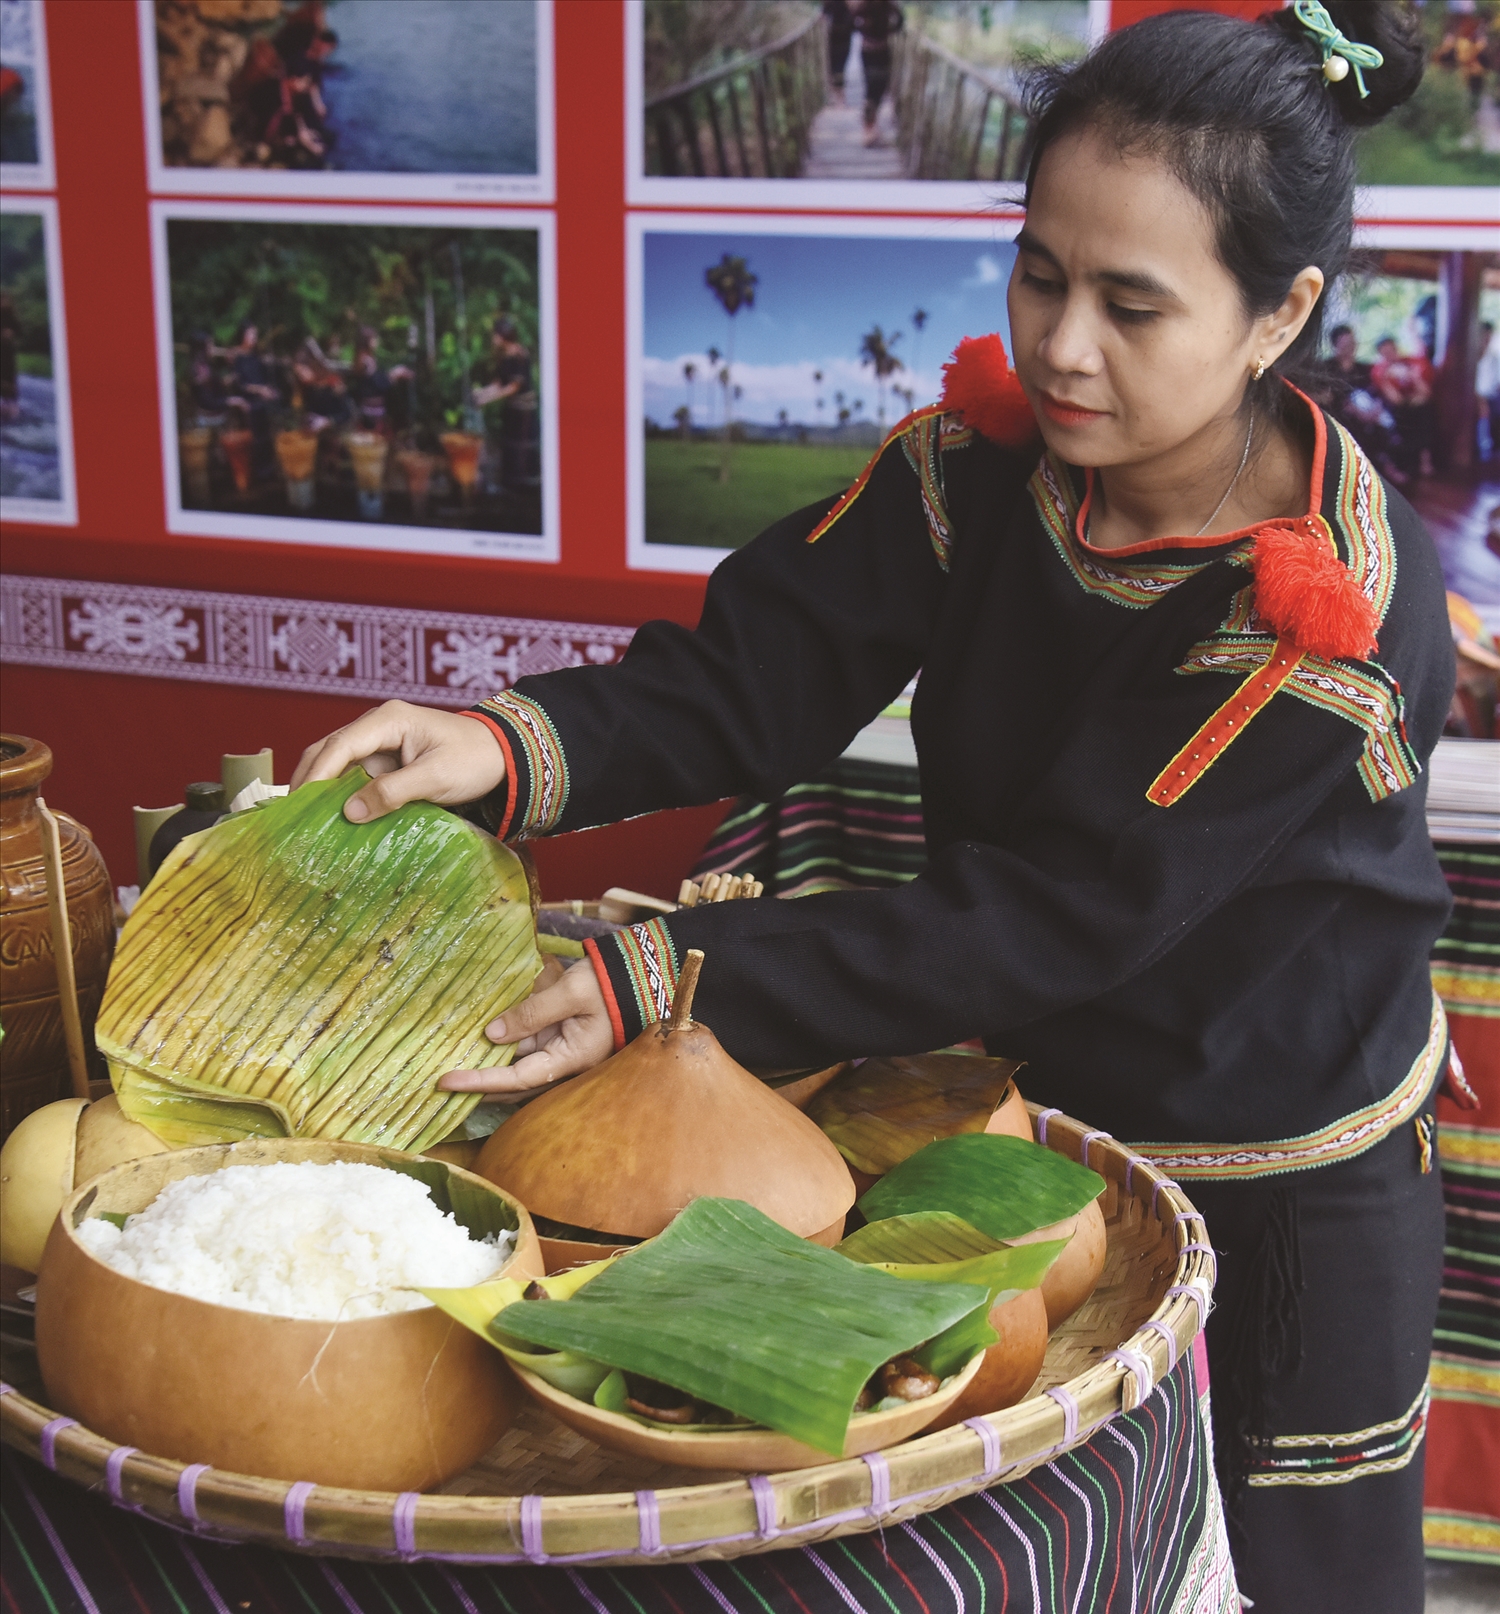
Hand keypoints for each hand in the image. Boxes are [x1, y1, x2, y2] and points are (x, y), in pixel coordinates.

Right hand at [290, 699, 505, 822]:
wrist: (503, 757)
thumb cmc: (474, 760)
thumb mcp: (435, 778)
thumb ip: (392, 793)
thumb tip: (349, 812)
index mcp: (389, 720)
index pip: (340, 745)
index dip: (317, 774)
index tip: (300, 802)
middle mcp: (377, 727)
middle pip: (329, 751)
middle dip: (309, 781)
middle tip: (291, 816)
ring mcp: (379, 744)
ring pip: (338, 765)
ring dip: (323, 790)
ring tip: (305, 821)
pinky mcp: (386, 762)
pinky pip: (355, 778)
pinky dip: (342, 796)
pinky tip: (333, 818)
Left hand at [440, 958, 613, 1094]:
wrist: (641, 974)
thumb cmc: (611, 983)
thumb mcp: (572, 992)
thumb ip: (532, 1012)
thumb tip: (492, 1033)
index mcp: (571, 1059)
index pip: (516, 1079)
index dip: (479, 1082)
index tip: (446, 1082)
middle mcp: (563, 1062)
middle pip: (511, 1080)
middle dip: (476, 1081)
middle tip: (437, 1077)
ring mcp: (559, 1050)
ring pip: (514, 1063)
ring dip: (485, 1062)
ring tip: (449, 1057)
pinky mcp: (557, 1036)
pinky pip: (523, 1046)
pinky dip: (500, 1045)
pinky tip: (477, 1038)